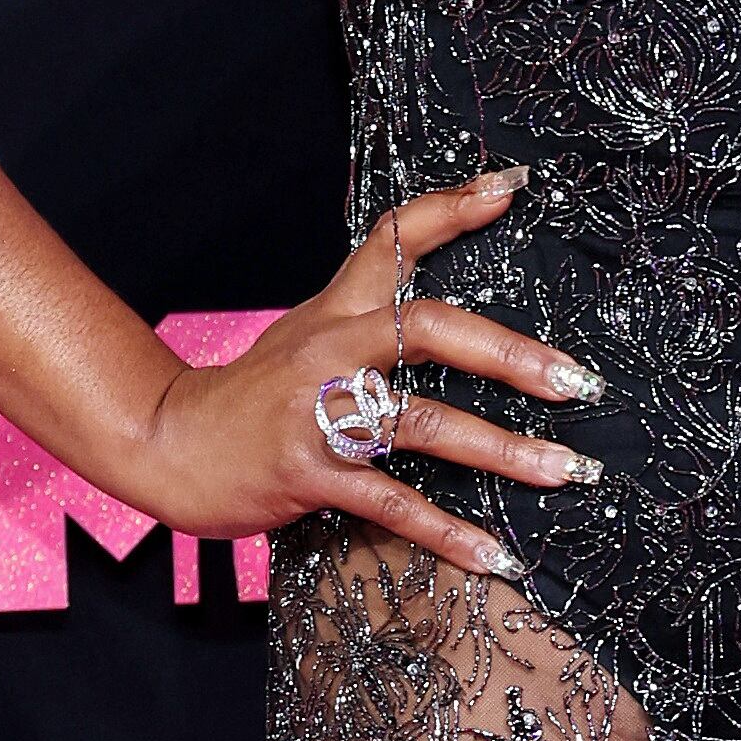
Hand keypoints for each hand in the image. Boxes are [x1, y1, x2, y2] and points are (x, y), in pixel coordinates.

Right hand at [132, 169, 601, 576]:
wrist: (165, 442)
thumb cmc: (250, 396)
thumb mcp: (307, 335)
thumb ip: (367, 315)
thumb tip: (440, 310)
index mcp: (336, 311)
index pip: (394, 240)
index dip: (452, 208)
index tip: (512, 186)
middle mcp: (331, 351)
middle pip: (429, 330)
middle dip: (509, 356)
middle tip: (574, 381)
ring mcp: (318, 414)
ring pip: (424, 425)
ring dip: (501, 451)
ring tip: (561, 471)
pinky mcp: (308, 475)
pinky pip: (392, 505)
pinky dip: (448, 533)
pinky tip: (495, 555)